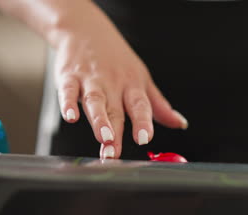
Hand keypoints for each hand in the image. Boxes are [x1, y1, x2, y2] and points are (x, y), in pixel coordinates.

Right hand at [50, 1, 187, 158]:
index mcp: (132, 86)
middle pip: (115, 110)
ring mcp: (91, 80)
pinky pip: (68, 91)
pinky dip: (68, 104)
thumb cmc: (116, 59)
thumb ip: (159, 106)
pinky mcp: (69, 77)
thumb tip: (179, 123)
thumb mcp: (142, 79)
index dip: (143, 122)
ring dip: (99, 120)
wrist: (85, 29)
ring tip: (103, 137)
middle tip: (114, 151)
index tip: (144, 138)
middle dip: (116, 133)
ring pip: (95, 102)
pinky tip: (71, 116)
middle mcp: (113, 84)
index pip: (140, 105)